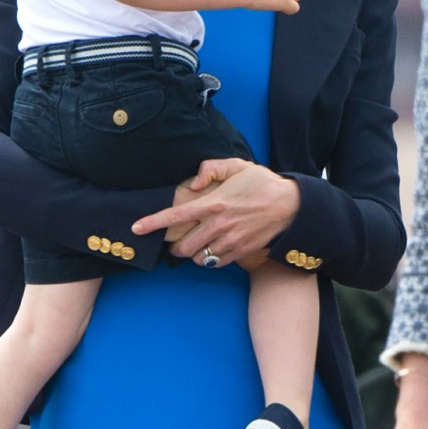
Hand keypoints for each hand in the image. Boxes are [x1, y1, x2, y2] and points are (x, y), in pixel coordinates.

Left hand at [133, 158, 299, 265]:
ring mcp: (230, 240)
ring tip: (193, 245)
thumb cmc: (262, 183)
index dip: (153, 223)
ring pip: (197, 256)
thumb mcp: (238, 165)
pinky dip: (208, 259)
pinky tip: (210, 250)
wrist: (290, 205)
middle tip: (174, 241)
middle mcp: (219, 224)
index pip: (176, 215)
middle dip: (173, 245)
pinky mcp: (240, 251)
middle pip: (183, 244)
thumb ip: (212, 169)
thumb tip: (193, 182)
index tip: (137, 228)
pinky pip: (215, 263)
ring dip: (190, 253)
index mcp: (214, 202)